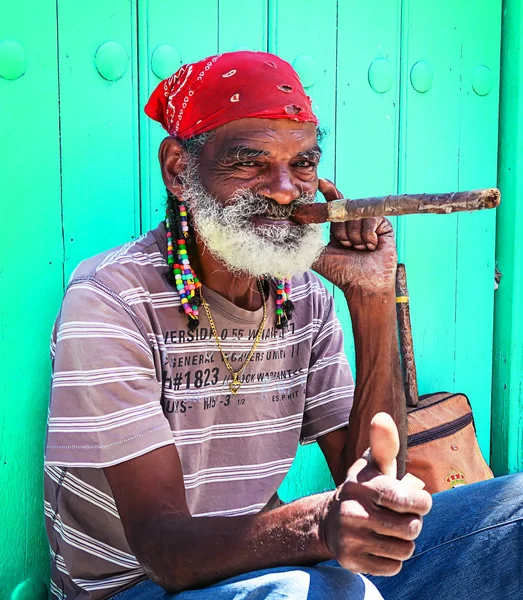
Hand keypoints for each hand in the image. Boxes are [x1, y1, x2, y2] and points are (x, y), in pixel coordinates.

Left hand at [312, 179, 396, 293]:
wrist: (363, 285)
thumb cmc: (342, 273)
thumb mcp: (318, 256)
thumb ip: (305, 243)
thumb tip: (288, 233)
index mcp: (339, 227)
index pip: (334, 205)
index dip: (328, 192)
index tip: (321, 182)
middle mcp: (354, 222)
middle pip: (343, 211)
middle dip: (341, 232)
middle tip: (346, 248)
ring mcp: (369, 223)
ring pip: (356, 217)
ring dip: (355, 238)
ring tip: (359, 251)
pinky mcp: (384, 225)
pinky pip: (371, 221)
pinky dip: (368, 237)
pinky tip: (371, 248)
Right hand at [322, 413, 431, 575]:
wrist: (328, 521)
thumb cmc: (364, 489)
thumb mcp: (373, 465)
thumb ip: (384, 444)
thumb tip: (382, 417)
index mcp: (363, 486)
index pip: (407, 501)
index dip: (421, 503)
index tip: (418, 500)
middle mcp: (353, 512)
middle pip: (411, 529)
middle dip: (412, 522)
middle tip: (400, 516)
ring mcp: (350, 538)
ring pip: (405, 550)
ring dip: (404, 542)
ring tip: (389, 530)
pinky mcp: (350, 561)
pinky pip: (393, 567)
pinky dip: (393, 559)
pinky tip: (379, 545)